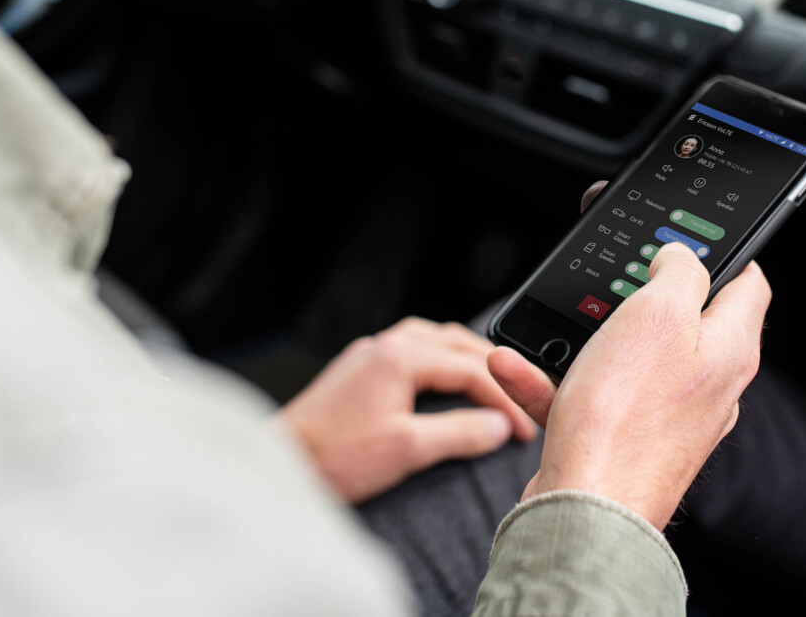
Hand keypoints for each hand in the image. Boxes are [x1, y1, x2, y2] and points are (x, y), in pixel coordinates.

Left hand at [279, 317, 538, 503]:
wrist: (282, 465)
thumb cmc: (334, 458)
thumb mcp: (408, 449)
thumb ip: (460, 433)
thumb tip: (499, 426)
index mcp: (399, 357)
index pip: (469, 369)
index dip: (502, 399)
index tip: (523, 427)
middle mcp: (383, 346)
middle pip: (453, 342)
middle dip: (490, 368)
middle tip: (517, 395)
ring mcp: (366, 356)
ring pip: (428, 340)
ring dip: (462, 356)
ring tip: (486, 380)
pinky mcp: (354, 372)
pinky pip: (406, 350)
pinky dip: (435, 360)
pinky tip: (439, 380)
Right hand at [487, 181, 770, 530]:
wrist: (584, 510)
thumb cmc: (624, 419)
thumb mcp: (659, 314)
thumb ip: (680, 273)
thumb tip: (682, 257)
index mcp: (730, 352)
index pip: (748, 286)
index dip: (725, 253)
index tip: (691, 240)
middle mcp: (708, 388)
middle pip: (686, 322)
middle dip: (641, 297)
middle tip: (615, 280)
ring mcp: (667, 420)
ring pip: (626, 360)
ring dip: (583, 339)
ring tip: (551, 324)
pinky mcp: (624, 445)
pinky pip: (588, 398)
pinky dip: (552, 380)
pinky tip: (516, 366)